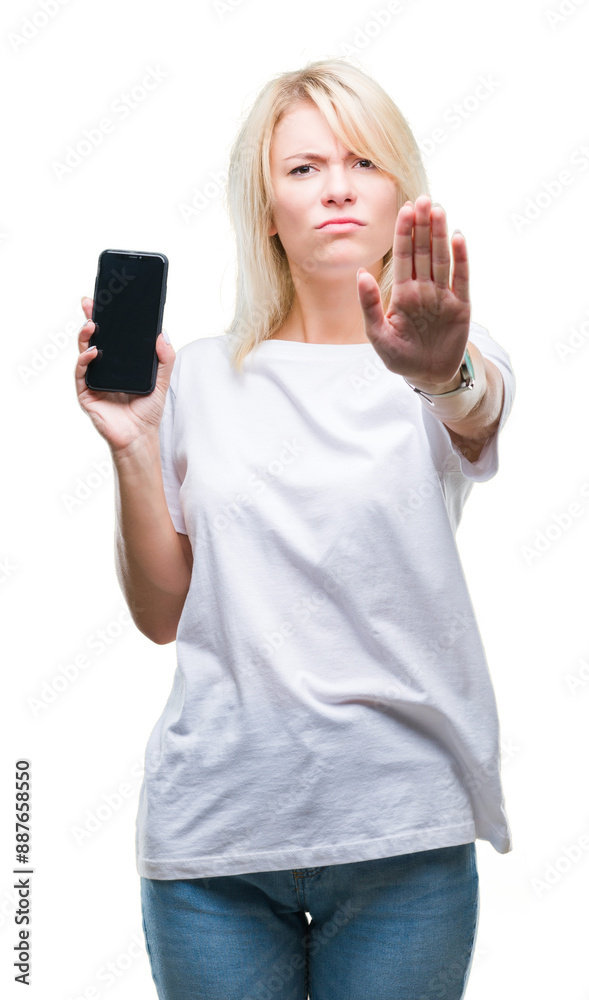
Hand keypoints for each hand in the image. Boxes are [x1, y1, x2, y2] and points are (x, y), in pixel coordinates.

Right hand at [74, 296, 174, 455]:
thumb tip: (162, 334)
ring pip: (84, 351)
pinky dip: (84, 361)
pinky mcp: (86, 393)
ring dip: (86, 336)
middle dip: (91, 318)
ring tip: (92, 324)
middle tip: (90, 302)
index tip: (107, 299)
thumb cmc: (148, 410)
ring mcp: (93, 379)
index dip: (107, 318)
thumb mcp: (162, 381)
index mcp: (120, 363)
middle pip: (94, 338)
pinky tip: (93, 353)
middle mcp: (104, 368)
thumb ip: (165, 358)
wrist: (140, 436)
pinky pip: (81, 373)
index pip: (112, 335)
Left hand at [357, 195, 470, 391]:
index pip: (403, 257)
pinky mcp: (460, 306)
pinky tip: (458, 237)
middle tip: (423, 199)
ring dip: (440, 235)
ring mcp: (443, 296)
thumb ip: (369, 305)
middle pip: (423, 251)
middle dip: (422, 226)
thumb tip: (361, 273)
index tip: (405, 209)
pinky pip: (461, 278)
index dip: (404, 233)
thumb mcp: (378, 335)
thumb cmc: (400, 357)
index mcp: (402, 293)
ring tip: (439, 210)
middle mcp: (423, 289)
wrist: (427, 375)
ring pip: (441, 259)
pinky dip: (461, 258)